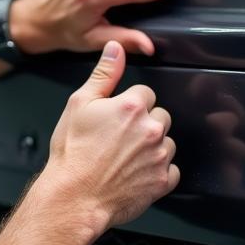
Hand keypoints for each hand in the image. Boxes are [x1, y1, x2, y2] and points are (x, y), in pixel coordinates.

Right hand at [43, 41, 178, 234]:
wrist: (73, 196)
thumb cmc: (73, 153)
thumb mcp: (79, 104)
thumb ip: (104, 73)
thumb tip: (115, 49)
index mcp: (131, 107)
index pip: (146, 93)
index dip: (129, 104)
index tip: (116, 116)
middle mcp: (150, 130)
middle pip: (160, 116)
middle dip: (144, 123)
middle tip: (119, 136)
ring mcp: (159, 157)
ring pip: (167, 142)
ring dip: (152, 146)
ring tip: (125, 156)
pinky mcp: (162, 181)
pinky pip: (171, 170)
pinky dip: (157, 171)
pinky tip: (136, 172)